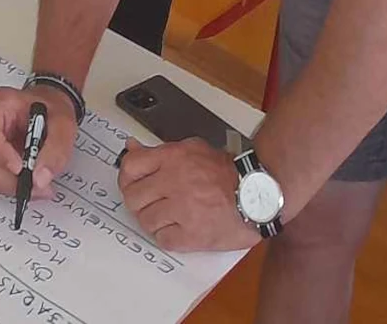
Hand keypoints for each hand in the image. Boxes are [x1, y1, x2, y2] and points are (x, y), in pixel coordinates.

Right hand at [0, 85, 76, 199]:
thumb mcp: (63, 124)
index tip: (19, 168)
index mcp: (1, 104)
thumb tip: (41, 177)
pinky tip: (32, 185)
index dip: (0, 152)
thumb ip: (55, 149)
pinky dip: (13, 185)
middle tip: (35, 186)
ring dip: (12, 185)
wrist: (53, 110)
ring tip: (39, 188)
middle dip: (9, 178)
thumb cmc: (53, 109)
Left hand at [118, 139, 260, 253]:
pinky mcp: (192, 235)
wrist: (259, 193)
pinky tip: (180, 228)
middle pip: (133, 197)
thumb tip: (131, 147)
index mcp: (173, 157)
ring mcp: (183, 210)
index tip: (133, 183)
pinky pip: (163, 239)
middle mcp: (175, 182)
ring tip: (171, 216)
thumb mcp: (193, 149)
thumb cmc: (228, 172)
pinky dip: (168, 236)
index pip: (130, 166)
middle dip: (139, 201)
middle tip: (152, 202)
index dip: (127, 177)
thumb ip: (159, 151)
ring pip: (146, 220)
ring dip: (155, 220)